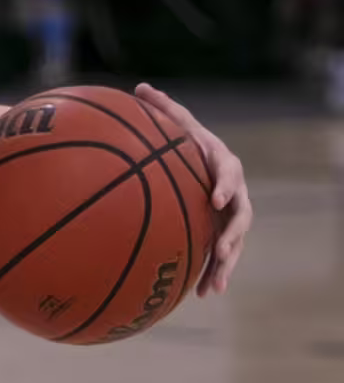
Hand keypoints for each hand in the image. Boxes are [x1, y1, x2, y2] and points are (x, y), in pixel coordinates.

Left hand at [134, 84, 251, 293]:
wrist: (201, 162)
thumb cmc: (186, 140)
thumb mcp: (177, 122)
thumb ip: (163, 108)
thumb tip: (140, 86)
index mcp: (224, 164)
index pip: (229, 173)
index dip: (225, 186)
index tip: (215, 200)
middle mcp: (234, 192)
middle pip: (241, 215)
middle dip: (233, 234)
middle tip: (222, 249)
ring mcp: (231, 215)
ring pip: (235, 242)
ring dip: (226, 264)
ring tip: (214, 285)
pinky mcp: (221, 232)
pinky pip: (221, 256)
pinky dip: (213, 274)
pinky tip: (200, 295)